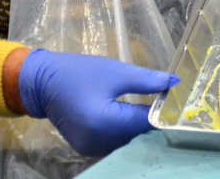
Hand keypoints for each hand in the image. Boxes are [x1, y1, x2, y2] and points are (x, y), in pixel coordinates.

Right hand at [17, 49, 177, 156]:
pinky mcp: (88, 148)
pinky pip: (115, 142)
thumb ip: (147, 80)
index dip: (162, 111)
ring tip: (155, 109)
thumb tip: (174, 83)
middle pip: (137, 135)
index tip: (176, 99)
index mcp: (105, 122)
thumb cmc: (79, 73)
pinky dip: (126, 131)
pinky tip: (135, 117)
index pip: (144, 122)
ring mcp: (92, 148)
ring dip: (140, 127)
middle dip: (153, 120)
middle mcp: (98, 142)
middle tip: (169, 103)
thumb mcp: (116, 72)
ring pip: (128, 141)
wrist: (42, 83)